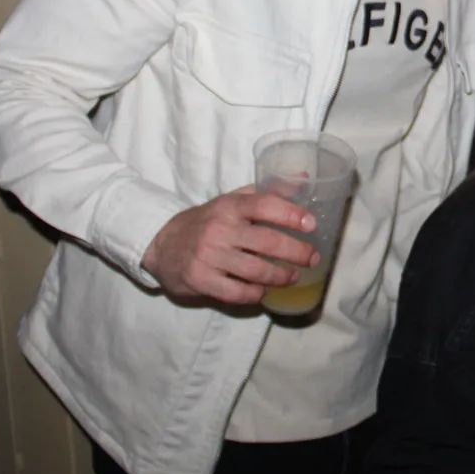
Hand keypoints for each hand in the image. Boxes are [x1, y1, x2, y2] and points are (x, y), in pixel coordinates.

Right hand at [141, 188, 318, 305]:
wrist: (162, 245)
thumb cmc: (205, 222)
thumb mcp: (230, 202)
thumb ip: (265, 193)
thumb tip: (303, 180)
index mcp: (229, 207)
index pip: (265, 205)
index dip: (291, 214)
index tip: (311, 225)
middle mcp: (220, 230)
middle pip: (267, 242)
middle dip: (296, 252)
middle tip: (312, 258)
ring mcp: (209, 256)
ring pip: (255, 271)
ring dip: (280, 276)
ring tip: (292, 277)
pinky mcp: (200, 280)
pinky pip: (236, 292)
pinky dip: (255, 293)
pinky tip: (263, 290)